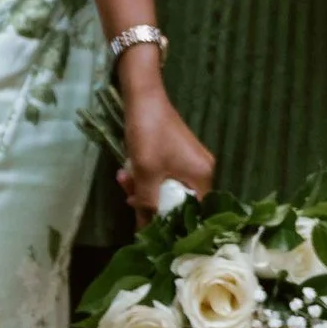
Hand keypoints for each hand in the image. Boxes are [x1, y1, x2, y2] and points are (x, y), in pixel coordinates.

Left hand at [116, 72, 214, 222]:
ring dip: (143, 186)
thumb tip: (146, 231)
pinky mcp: (176, 154)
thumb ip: (148, 203)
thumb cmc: (148, 134)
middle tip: (128, 197)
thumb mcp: (146, 173)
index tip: (152, 228)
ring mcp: (189, 161)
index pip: (194, 213)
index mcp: (203, 177)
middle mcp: (202, 171)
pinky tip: (127, 170)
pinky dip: (145, 175)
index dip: (173, 223)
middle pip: (178, 201)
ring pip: (166, 187)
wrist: (143, 96)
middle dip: (150, 200)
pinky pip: (162, 174)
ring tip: (123, 178)